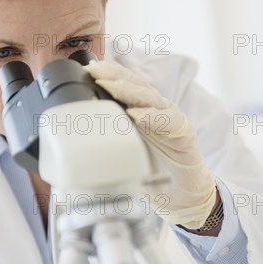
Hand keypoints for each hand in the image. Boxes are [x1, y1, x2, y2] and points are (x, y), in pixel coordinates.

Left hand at [84, 60, 216, 229]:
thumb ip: (109, 138)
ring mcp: (173, 121)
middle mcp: (158, 110)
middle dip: (115, 76)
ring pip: (151, 99)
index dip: (110, 73)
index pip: (127, 85)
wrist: (182, 195)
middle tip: (95, 71)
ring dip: (129, 91)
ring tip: (110, 86)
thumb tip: (77, 136)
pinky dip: (152, 117)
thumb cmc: (153, 171)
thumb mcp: (124, 151)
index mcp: (144, 110)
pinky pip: (169, 123)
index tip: (88, 68)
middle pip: (137, 86)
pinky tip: (137, 115)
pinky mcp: (185, 136)